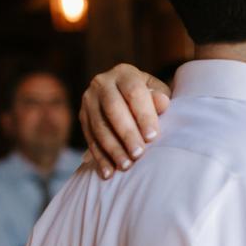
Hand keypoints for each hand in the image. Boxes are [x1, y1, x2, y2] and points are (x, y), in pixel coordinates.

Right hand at [80, 63, 170, 177]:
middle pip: (113, 109)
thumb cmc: (151, 98)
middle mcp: (102, 83)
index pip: (134, 92)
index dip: (143, 115)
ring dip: (112, 148)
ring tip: (126, 166)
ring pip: (99, 126)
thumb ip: (160, 98)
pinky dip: (100, 157)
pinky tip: (108, 172)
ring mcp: (88, 100)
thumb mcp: (159, 94)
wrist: (128, 97)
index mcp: (125, 73)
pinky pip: (90, 139)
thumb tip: (162, 102)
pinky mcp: (82, 117)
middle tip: (138, 154)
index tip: (153, 137)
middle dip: (126, 134)